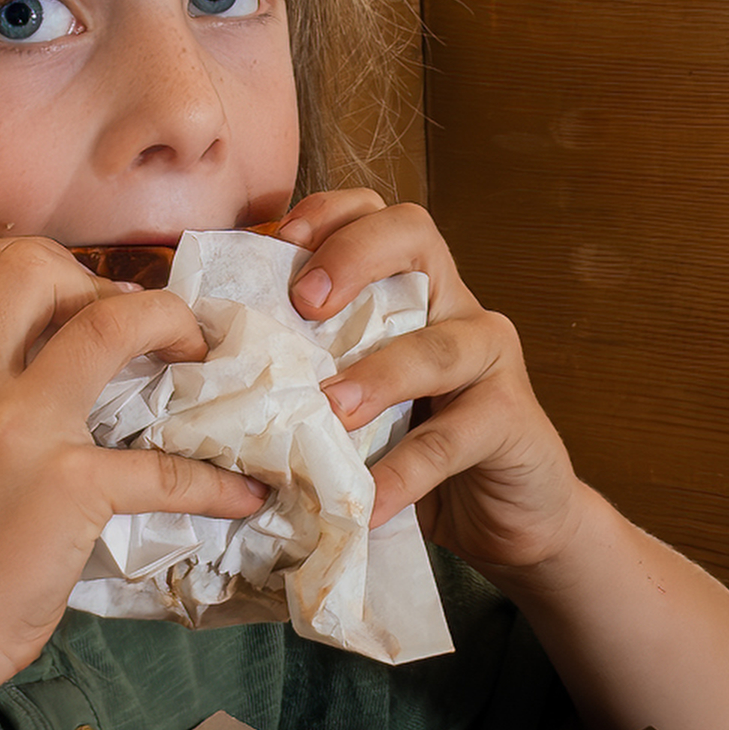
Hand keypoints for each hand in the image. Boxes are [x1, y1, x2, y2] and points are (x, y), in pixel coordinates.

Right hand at [0, 237, 267, 698]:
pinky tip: (243, 496)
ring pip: (110, 324)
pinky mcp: (69, 487)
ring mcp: (17, 429)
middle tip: (134, 325)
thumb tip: (36, 372)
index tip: (78, 298)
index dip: (39, 265)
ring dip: (172, 324)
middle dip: (99, 280)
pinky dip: (216, 481)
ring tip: (199, 353)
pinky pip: (165, 466)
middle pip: (36, 267)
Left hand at [274, 189, 579, 579]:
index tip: (278, 239)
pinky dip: (404, 473)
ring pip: (438, 344)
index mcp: (413, 289)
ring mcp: (489, 361)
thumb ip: (312, 370)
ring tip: (332, 409)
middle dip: (355, 255)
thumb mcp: (356, 398)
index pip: (376, 214)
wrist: (504, 516)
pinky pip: (452, 439)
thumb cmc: (412, 447)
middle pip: (415, 236)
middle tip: (305, 304)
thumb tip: (218, 369)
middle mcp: (454, 307)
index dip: (329, 213)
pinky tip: (367, 502)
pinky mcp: (511, 421)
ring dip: (379, 373)